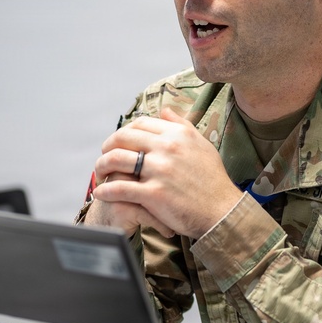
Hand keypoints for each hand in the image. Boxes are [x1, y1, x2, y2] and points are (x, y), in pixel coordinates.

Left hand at [91, 107, 243, 238]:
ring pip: (116, 159)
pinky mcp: (154, 194)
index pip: (140, 123)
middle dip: (107, 146)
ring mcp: (159, 170)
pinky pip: (120, 188)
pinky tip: (100, 193)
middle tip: (104, 156)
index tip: (118, 141)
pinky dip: (105, 190)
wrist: (222, 211)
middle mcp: (167, 148)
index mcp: (177, 134)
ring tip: (99, 174)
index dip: (124, 131)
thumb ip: (181, 125)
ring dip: (101, 166)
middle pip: (123, 138)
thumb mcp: (202, 145)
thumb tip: (164, 110)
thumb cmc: (213, 180)